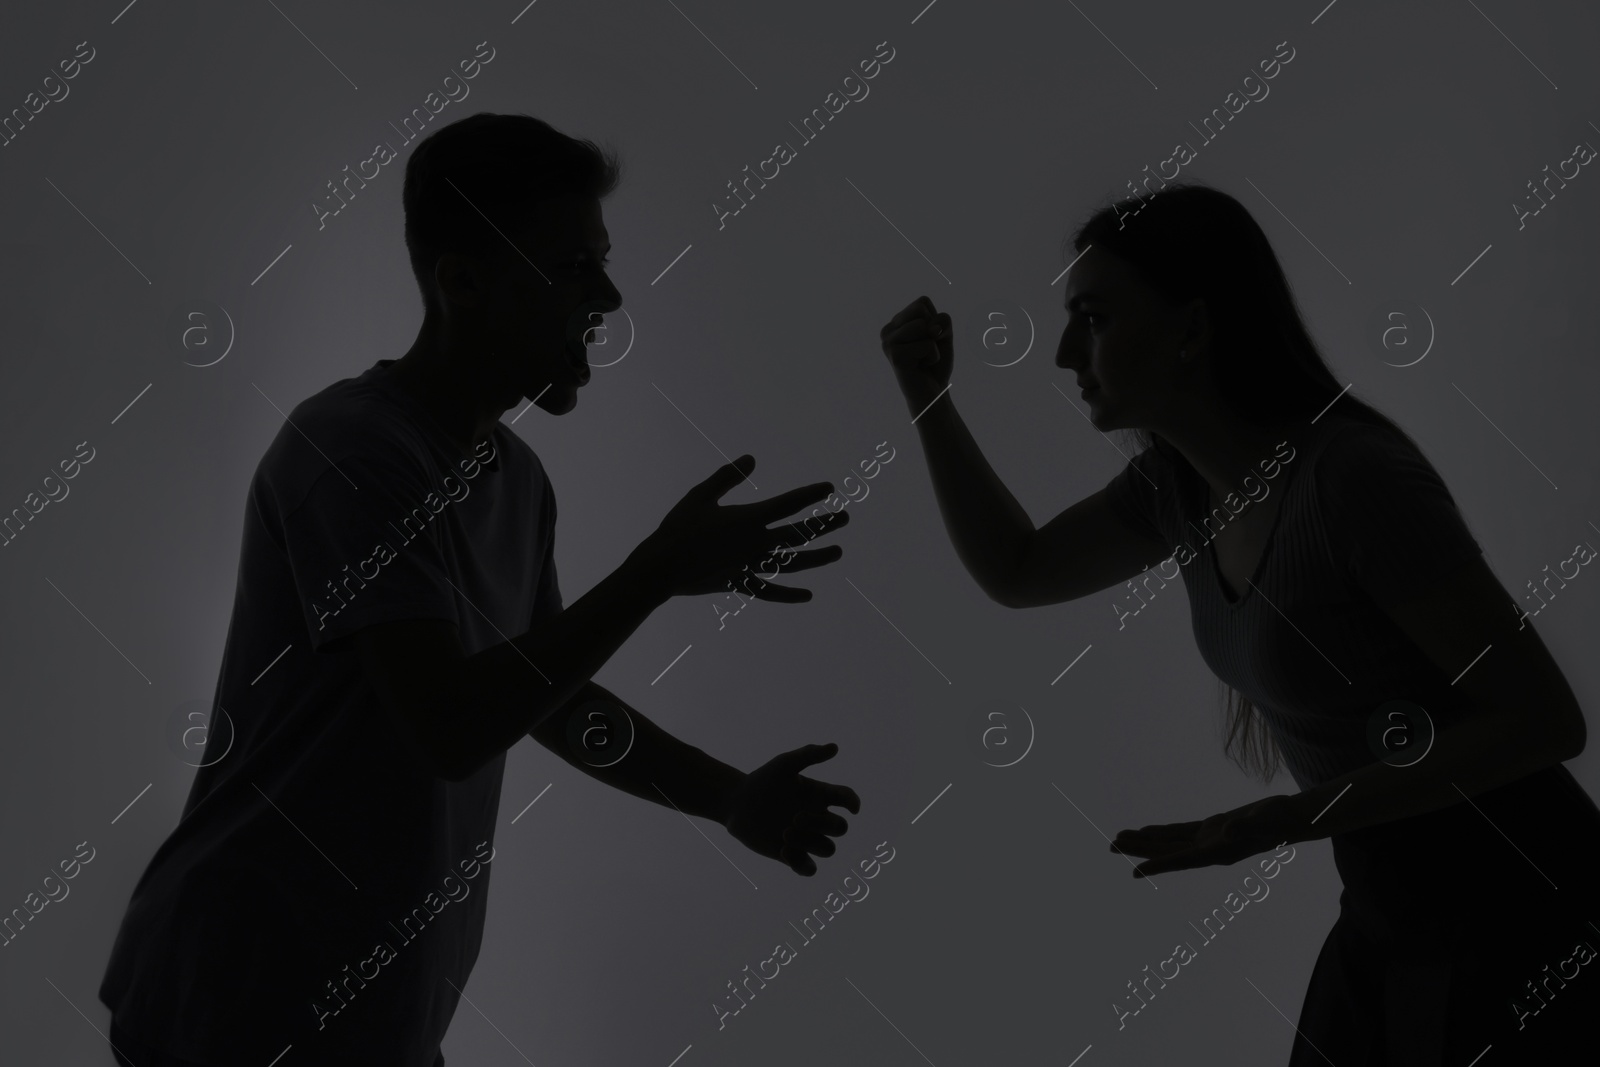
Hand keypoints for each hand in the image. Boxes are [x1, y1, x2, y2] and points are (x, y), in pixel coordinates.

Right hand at [630, 454, 848, 601]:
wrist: (661, 568)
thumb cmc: (678, 528)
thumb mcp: (701, 495)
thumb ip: (728, 476)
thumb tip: (751, 459)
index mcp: (748, 519)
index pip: (789, 504)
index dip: (811, 495)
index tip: (830, 488)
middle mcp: (756, 543)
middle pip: (799, 533)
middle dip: (824, 524)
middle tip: (845, 517)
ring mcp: (751, 566)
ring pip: (792, 563)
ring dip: (817, 558)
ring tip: (838, 552)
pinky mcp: (741, 584)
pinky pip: (771, 591)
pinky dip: (789, 594)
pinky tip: (808, 596)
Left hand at [724, 743, 861, 875]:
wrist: (736, 803)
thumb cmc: (761, 781)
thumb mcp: (784, 765)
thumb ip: (808, 755)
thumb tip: (834, 747)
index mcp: (819, 795)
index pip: (846, 799)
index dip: (853, 803)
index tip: (851, 807)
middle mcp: (816, 818)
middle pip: (840, 828)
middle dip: (823, 825)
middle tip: (795, 818)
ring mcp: (805, 838)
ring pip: (828, 850)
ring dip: (811, 843)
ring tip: (784, 833)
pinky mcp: (790, 855)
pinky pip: (810, 869)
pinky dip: (803, 865)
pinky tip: (784, 851)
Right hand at [880, 295, 952, 416]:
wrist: (933, 393)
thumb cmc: (936, 362)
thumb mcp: (944, 333)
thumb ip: (942, 321)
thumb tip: (931, 328)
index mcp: (895, 322)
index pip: (922, 302)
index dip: (934, 320)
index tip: (929, 340)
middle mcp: (887, 330)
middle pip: (921, 310)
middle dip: (934, 331)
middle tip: (926, 351)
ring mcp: (888, 343)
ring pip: (924, 326)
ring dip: (933, 345)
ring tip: (923, 359)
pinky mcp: (895, 356)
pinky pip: (928, 344)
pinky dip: (933, 357)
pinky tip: (921, 367)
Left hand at [1110, 795, 1296, 877]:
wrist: (1293, 818)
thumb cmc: (1280, 820)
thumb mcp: (1263, 821)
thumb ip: (1244, 828)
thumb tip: (1225, 832)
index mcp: (1218, 853)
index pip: (1181, 861)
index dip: (1157, 865)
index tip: (1133, 872)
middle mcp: (1208, 850)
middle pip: (1167, 852)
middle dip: (1138, 850)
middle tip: (1110, 846)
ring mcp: (1208, 841)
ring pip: (1169, 842)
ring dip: (1144, 840)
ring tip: (1118, 837)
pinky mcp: (1211, 829)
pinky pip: (1179, 832)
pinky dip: (1161, 831)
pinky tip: (1146, 829)